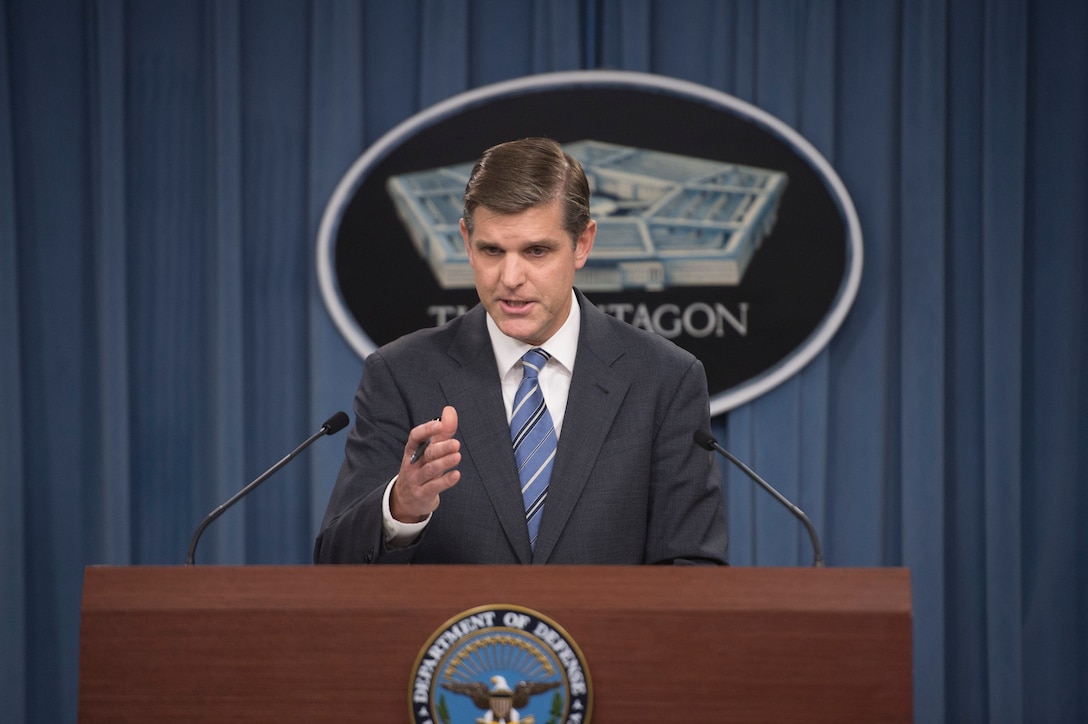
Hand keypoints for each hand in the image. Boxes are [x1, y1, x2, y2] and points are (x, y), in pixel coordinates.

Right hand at [390, 406, 459, 522]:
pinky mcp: (422, 494)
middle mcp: (413, 464)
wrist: (406, 499)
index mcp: (412, 449)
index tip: (439, 424)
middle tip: (456, 444)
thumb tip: (450, 409)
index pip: (415, 437)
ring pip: (430, 470)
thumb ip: (442, 432)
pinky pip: (433, 487)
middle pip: (427, 453)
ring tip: (457, 456)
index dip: (427, 429)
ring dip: (444, 462)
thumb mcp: (429, 450)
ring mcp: (416, 480)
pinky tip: (456, 475)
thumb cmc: (421, 469)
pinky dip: (445, 481)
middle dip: (441, 448)